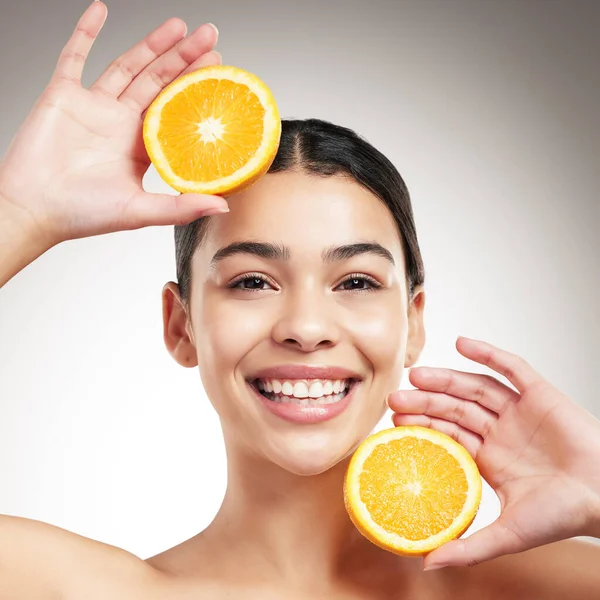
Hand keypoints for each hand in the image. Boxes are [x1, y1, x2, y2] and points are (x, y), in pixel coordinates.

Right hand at [0, 1, 227, 247]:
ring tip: (178, 26)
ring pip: (127, 65)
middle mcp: (120, 122)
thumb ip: (181, 208)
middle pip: (157, 81)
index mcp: (140, 146)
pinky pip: (74, 56)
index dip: (195, 88)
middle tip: (208, 37)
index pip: (175, 109)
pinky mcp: (63, 95)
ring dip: (151, 44)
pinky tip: (101, 10)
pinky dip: (86, 31)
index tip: (218, 70)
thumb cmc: (81, 214)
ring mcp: (93, 106)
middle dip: (183, 58)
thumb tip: (223, 206)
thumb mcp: (140, 211)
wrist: (34, 209)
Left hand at [388, 336, 599, 569]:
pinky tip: (462, 343)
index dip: (422, 424)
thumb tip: (427, 563)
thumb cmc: (564, 515)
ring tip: (418, 375)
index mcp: (488, 457)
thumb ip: (469, 547)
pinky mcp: (541, 394)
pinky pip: (512, 368)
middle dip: (426, 401)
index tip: (396, 420)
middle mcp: (499, 430)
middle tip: (396, 398)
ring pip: (475, 388)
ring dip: (447, 378)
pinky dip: (488, 355)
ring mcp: (519, 411)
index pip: (447, 433)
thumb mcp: (509, 533)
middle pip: (454, 407)